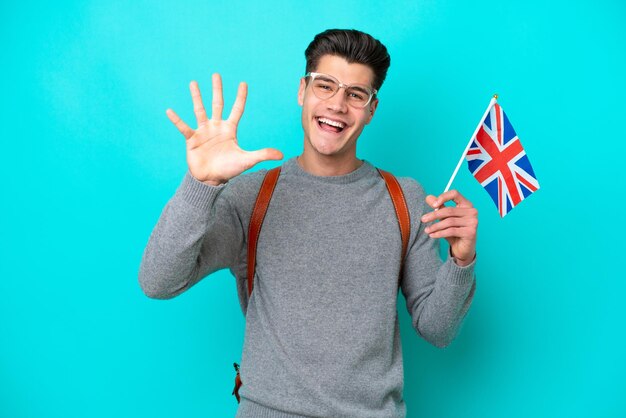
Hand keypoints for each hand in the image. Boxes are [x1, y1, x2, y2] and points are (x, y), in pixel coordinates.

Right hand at [166, 74, 283, 184]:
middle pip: (217, 104)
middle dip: (217, 89)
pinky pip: (184, 127)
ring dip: (196, 97)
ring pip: (200, 110)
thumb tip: (281, 154)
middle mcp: (216, 127)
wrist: (211, 179)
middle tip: (216, 74)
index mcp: (230, 129)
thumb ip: (262, 154)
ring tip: (193, 83)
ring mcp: (203, 131)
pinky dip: (177, 120)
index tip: (243, 83)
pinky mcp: (192, 139)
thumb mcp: (247, 160)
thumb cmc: (229, 169)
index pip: (237, 109)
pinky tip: (169, 111)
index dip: (240, 97)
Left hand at [421, 190, 477, 265]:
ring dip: (435, 226)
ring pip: (449, 221)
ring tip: (426, 230)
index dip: (443, 197)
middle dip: (433, 215)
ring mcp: (473, 222)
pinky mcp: (471, 232)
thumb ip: (438, 207)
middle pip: (449, 210)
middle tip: (423, 219)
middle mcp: (472, 211)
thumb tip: (428, 197)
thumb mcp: (445, 218)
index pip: (455, 194)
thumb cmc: (454, 231)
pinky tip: (432, 235)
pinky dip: (440, 233)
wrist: (462, 248)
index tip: (433, 205)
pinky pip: (451, 231)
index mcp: (466, 204)